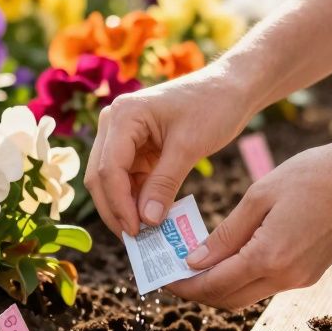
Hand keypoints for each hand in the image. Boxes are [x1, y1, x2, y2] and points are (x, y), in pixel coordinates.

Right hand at [85, 67, 253, 234]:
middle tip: (136, 241)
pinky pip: (128, 179)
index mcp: (123, 115)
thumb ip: (164, 184)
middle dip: (116, 210)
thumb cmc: (213, 106)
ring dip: (125, 208)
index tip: (137, 232)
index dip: (119, 204)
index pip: (108, 168)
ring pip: (111, 182)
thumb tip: (147, 222)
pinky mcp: (135, 147)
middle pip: (101, 177)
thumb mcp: (189, 146)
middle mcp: (114, 123)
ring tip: (144, 236)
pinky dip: (137, 200)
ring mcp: (122, 135)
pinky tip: (151, 220)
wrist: (230, 89)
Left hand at [167, 135, 331, 309]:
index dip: (183, 285)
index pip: (213, 286)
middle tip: (173, 272)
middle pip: (227, 299)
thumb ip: (225, 234)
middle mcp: (285, 278)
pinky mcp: (310, 274)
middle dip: (197, 291)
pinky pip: (266, 283)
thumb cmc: (314, 176)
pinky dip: (242, 276)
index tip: (162, 276)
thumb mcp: (260, 197)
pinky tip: (230, 255)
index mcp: (268, 257)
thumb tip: (195, 261)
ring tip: (195, 262)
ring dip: (219, 285)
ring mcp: (300, 279)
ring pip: (247, 295)